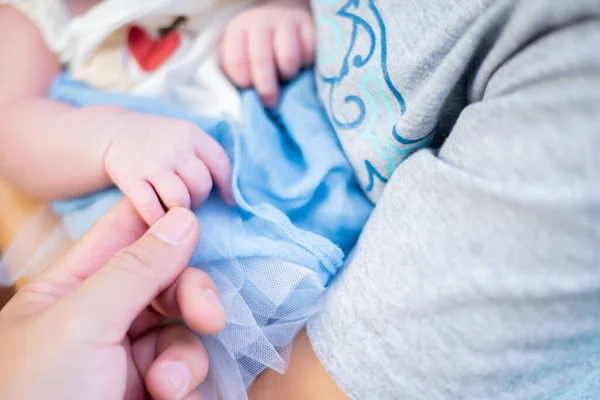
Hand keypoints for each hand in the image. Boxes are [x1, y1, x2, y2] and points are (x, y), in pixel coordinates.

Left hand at [0, 202, 225, 399]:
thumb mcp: (82, 323)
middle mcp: (102, 314)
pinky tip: (169, 398)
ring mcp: (126, 355)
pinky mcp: (149, 389)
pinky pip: (187, 369)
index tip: (203, 218)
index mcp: (71, 285)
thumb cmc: (37, 396)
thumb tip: (184, 217)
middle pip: (167, 280)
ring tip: (168, 386)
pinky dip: (187, 383)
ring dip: (186, 355)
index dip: (164, 219)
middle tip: (209, 316)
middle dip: (191, 297)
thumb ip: (136, 268)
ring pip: (183, 328)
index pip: (125, 232)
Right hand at [104, 113, 234, 224]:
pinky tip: (158, 218)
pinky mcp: (130, 178)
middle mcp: (173, 146)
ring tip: (174, 208)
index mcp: (191, 134)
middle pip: (201, 185)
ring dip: (180, 211)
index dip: (228, 187)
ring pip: (180, 200)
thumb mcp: (185, 136)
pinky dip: (158, 219)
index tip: (229, 201)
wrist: (115, 133)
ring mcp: (151, 162)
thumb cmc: (160, 142)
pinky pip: (152, 209)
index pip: (221, 163)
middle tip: (189, 200)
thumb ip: (205, 157)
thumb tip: (231, 193)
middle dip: (199, 199)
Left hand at [221, 0, 315, 106]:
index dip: (244, 82)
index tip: (250, 93)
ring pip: (288, 58)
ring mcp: (286, 22)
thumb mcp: (242, 59)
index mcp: (238, 32)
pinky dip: (306, 64)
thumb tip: (248, 106)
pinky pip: (309, 52)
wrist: (280, 19)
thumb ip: (242, 78)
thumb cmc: (258, 49)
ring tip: (286, 78)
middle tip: (270, 104)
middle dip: (266, 89)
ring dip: (288, 75)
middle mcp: (261, 23)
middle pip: (261, 59)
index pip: (236, 60)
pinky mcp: (309, 25)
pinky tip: (301, 66)